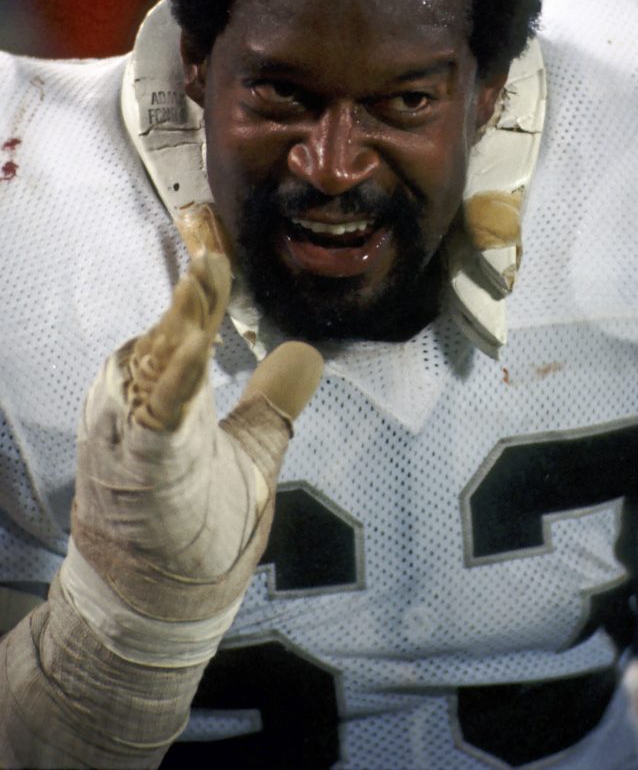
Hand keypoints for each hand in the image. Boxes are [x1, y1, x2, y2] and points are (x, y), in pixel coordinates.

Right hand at [70, 251, 322, 622]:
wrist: (162, 599)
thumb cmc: (195, 522)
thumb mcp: (250, 448)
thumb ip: (270, 401)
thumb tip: (306, 355)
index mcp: (171, 390)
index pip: (191, 320)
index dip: (203, 276)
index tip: (211, 228)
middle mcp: (146, 401)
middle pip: (173, 328)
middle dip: (193, 281)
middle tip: (208, 231)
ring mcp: (139, 430)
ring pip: (161, 360)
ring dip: (184, 316)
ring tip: (205, 268)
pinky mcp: (144, 463)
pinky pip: (158, 413)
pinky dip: (174, 378)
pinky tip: (191, 346)